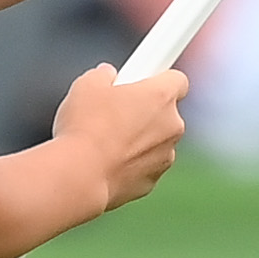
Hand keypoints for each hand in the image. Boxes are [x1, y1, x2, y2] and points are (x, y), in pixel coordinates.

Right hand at [52, 65, 185, 211]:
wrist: (80, 176)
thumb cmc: (85, 128)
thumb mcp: (87, 84)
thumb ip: (103, 75)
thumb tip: (105, 76)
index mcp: (161, 96)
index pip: (177, 79)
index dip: (158, 79)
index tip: (143, 79)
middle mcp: (172, 126)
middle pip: (166, 112)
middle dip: (144, 110)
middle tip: (115, 109)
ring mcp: (165, 157)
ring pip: (156, 141)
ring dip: (138, 138)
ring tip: (104, 139)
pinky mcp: (152, 181)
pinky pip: (145, 165)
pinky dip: (130, 163)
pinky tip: (105, 161)